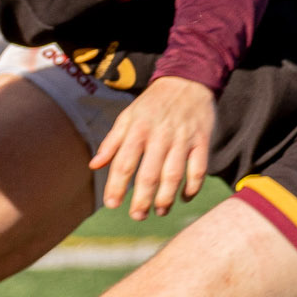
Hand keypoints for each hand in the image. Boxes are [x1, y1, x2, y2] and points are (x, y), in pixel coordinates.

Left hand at [90, 75, 215, 219]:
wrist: (187, 81)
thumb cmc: (151, 104)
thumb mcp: (127, 117)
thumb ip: (111, 142)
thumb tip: (94, 166)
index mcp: (137, 130)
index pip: (124, 163)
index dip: (116, 185)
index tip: (111, 204)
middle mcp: (160, 136)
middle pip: (149, 174)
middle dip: (142, 199)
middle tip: (136, 216)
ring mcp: (182, 139)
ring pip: (174, 175)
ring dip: (166, 197)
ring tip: (159, 212)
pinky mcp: (202, 141)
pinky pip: (199, 169)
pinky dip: (192, 187)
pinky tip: (184, 198)